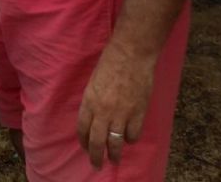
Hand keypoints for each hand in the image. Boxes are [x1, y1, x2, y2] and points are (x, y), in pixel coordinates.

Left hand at [76, 40, 153, 169]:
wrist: (131, 54)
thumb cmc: (110, 63)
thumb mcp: (94, 82)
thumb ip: (93, 101)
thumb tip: (95, 118)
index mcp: (89, 101)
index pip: (82, 128)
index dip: (83, 141)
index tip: (85, 147)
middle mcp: (103, 111)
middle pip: (96, 141)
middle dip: (95, 156)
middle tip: (96, 165)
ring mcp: (121, 114)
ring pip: (115, 143)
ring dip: (114, 154)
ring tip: (114, 160)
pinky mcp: (138, 114)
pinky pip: (132, 135)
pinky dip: (130, 139)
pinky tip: (129, 137)